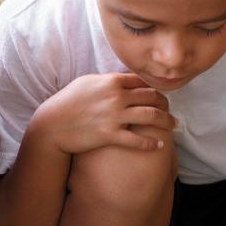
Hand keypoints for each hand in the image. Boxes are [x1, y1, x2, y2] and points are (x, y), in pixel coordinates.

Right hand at [32, 72, 174, 155]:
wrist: (52, 125)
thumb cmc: (67, 103)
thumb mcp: (86, 83)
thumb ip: (107, 81)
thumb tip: (122, 80)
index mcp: (112, 81)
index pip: (143, 83)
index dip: (155, 90)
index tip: (160, 98)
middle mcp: (117, 97)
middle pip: (152, 97)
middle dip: (166, 105)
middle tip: (171, 113)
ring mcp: (114, 116)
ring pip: (151, 117)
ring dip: (167, 122)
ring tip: (173, 126)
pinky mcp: (110, 135)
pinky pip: (137, 140)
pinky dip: (151, 143)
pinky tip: (159, 145)